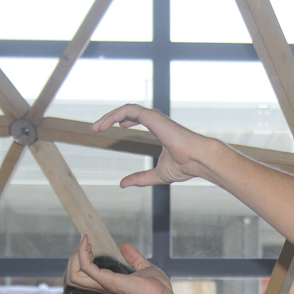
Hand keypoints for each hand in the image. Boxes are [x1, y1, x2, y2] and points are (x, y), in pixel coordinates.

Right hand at [66, 235, 173, 293]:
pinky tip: (90, 245)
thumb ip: (133, 257)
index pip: (82, 277)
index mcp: (108, 283)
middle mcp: (102, 285)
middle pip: (72, 278)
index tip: (91, 248)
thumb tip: (124, 245)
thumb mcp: (143, 266)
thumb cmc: (157, 287)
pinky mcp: (107, 280)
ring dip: (76, 257)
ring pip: (72, 276)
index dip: (82, 261)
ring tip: (86, 244)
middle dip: (74, 259)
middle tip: (86, 245)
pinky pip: (85, 268)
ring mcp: (103, 283)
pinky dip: (82, 254)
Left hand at [91, 104, 210, 187]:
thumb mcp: (156, 175)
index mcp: (160, 129)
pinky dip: (113, 115)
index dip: (125, 121)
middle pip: (129, 112)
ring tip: (96, 127)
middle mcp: (157, 120)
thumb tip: (122, 184)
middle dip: (111, 118)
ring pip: (126, 109)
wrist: (197, 159)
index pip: (139, 117)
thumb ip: (140, 178)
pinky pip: (127, 110)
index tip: (116, 127)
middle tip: (96, 128)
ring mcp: (154, 117)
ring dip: (109, 116)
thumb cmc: (184, 166)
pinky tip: (104, 125)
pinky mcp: (151, 116)